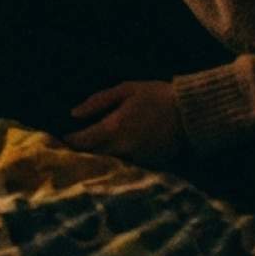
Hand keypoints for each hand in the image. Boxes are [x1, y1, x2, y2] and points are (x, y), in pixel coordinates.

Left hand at [62, 80, 182, 163]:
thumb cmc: (157, 95)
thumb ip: (98, 101)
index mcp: (115, 127)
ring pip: (109, 162)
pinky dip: (119, 160)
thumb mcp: (126, 89)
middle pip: (93, 155)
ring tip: (93, 149)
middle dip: (82, 151)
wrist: (192, 112)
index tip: (63, 138)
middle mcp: (123, 147)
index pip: (83, 141)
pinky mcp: (149, 166)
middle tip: (73, 144)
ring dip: (99, 157)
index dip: (70, 141)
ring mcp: (137, 159)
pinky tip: (117, 151)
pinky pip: (127, 165)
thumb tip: (74, 113)